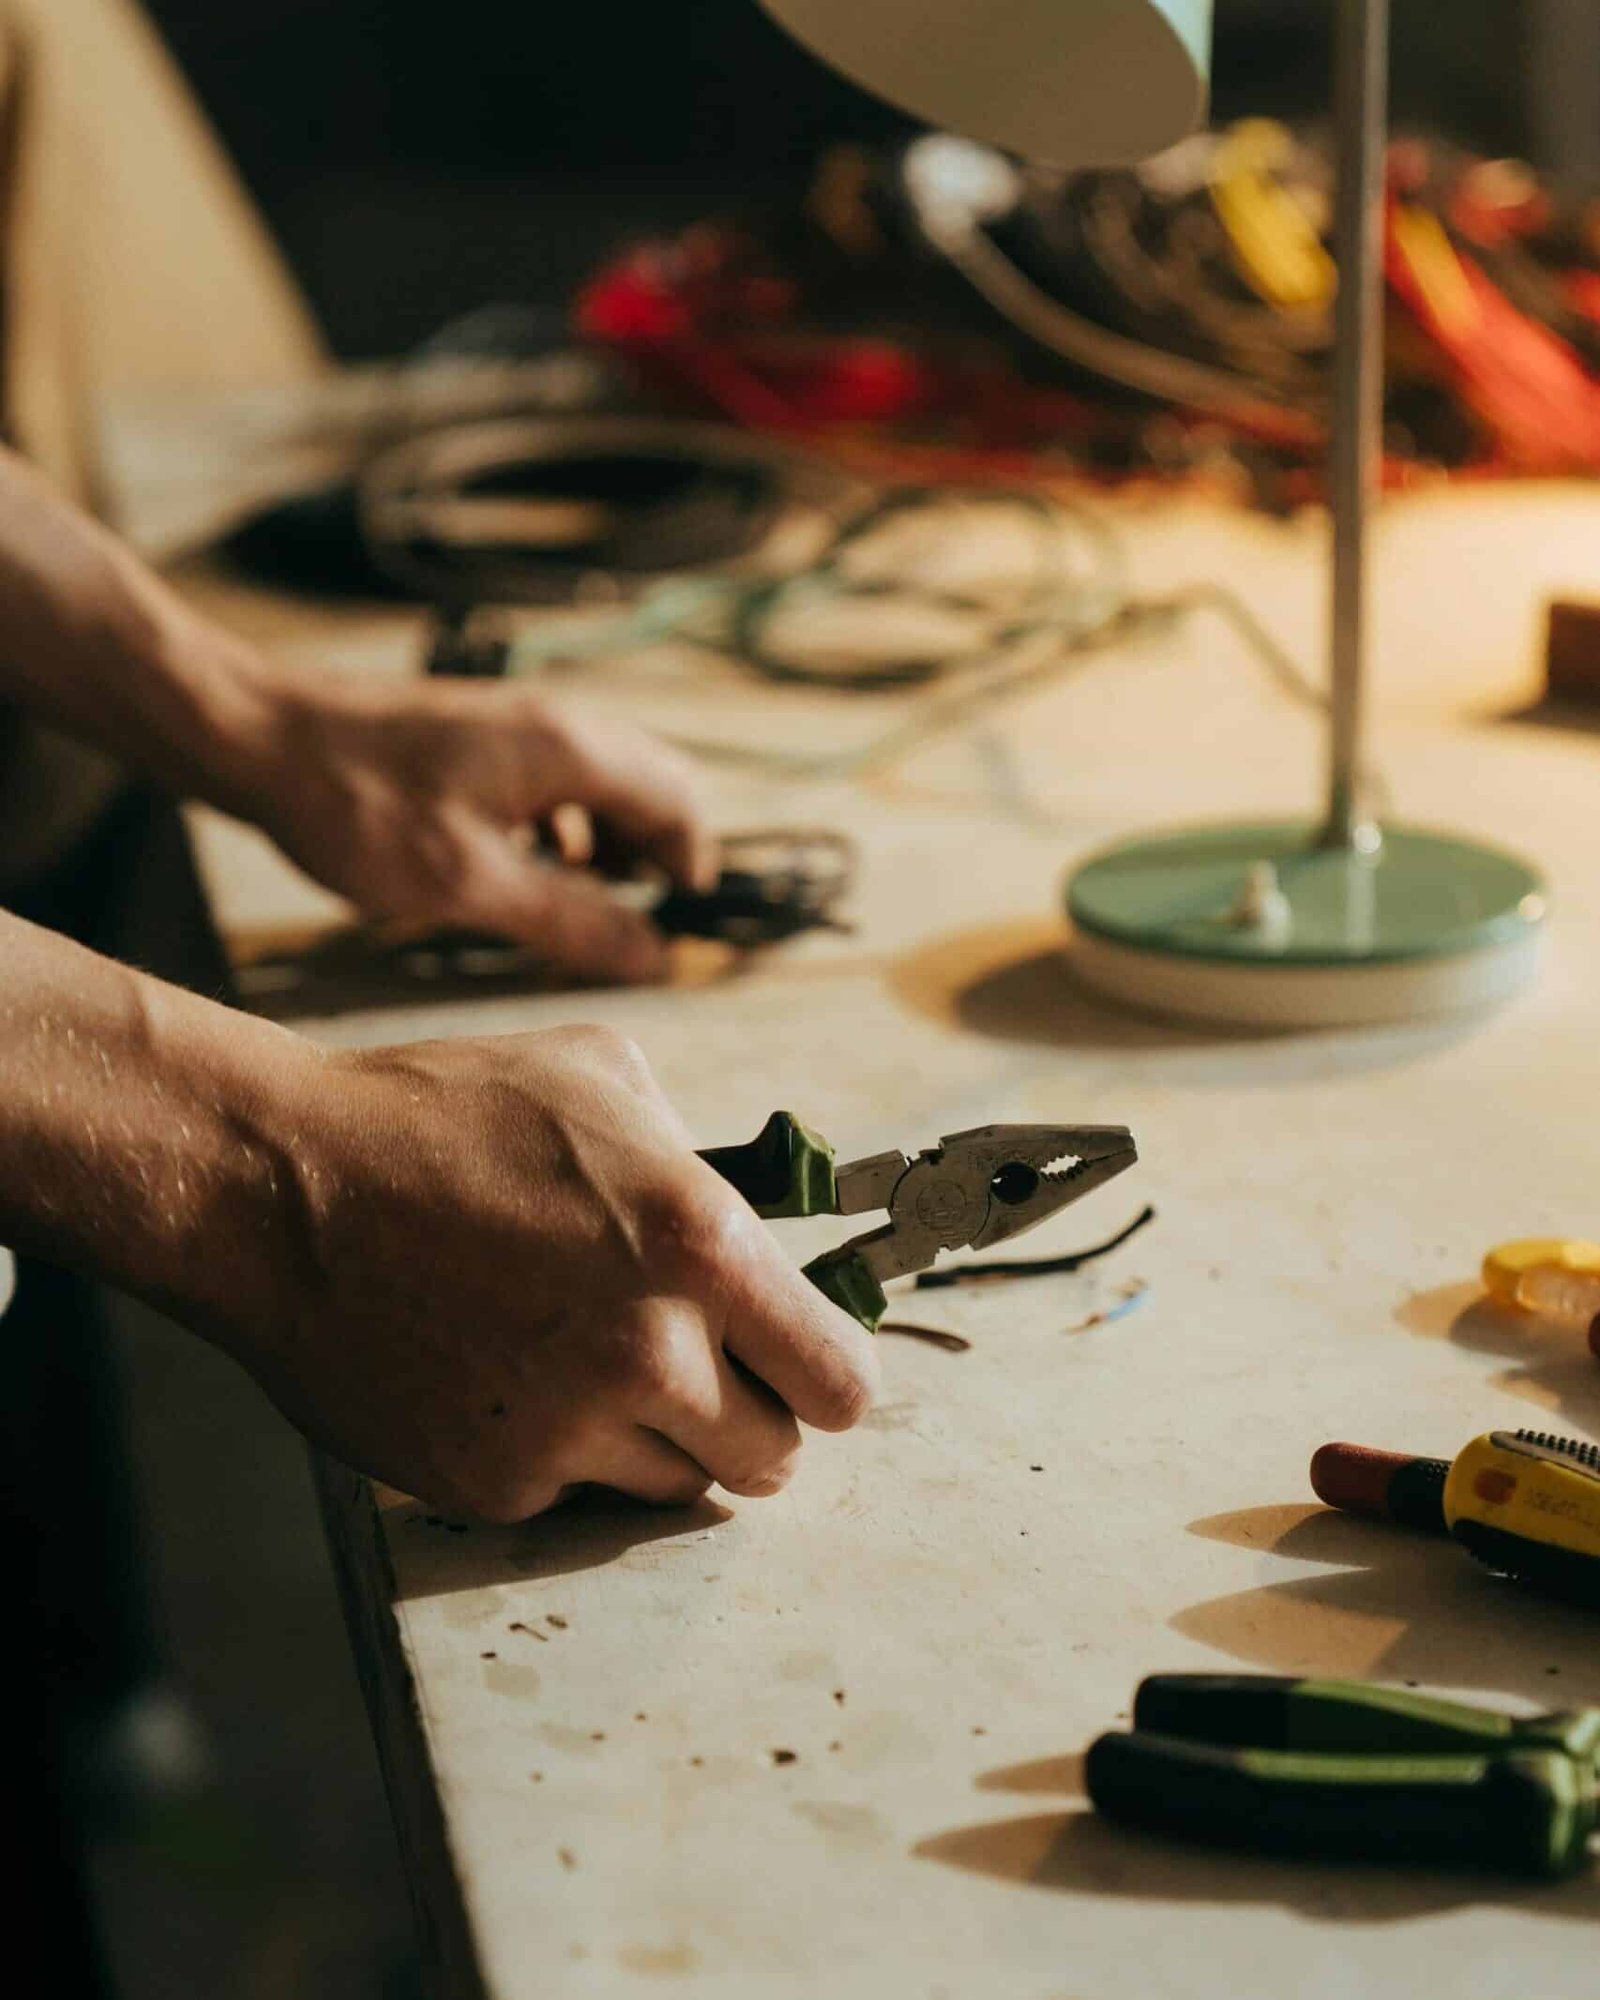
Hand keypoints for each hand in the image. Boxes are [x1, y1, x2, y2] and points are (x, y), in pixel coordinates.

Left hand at [233, 669, 714, 983]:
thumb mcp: (471, 886)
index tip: (672, 928)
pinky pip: (559, 773)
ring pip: (608, 778)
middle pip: (654, 783)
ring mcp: (517, 720)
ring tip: (582, 900)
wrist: (259, 737)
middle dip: (659, 853)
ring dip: (615, 839)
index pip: (680, 804)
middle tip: (631, 919)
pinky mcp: (481, 731)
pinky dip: (569, 821)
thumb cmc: (358, 809)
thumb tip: (656, 958)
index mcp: (570, 751)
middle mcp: (557, 721)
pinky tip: (529, 863)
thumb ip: (572, 923)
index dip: (690, 872)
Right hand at [234, 1024, 878, 1518]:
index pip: (841, 1382)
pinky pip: (573, 1490)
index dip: (829, 1374)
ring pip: (677, 1484)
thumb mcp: (603, 1079)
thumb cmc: (442, 1116)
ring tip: (586, 1359)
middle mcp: (651, 1353)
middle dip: (752, 1416)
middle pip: (774, 1458)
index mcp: (702, 1248)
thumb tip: (753, 1214)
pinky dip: (558, 1450)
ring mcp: (569, 1430)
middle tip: (702, 1371)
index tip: (806, 1363)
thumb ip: (702, 1156)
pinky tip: (504, 1372)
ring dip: (657, 1437)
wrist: (282, 1189)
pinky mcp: (494, 1483)